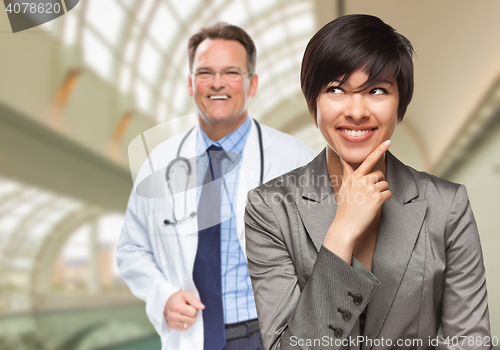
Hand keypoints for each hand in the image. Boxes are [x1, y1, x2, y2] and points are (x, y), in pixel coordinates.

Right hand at [164, 290, 204, 330]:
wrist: (166, 302)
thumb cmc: (177, 297)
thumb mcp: (186, 294)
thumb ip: (195, 300)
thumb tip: (202, 307)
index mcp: (176, 307)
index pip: (193, 312)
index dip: (194, 308)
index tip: (190, 305)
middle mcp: (172, 315)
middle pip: (192, 320)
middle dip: (193, 314)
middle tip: (188, 309)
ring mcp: (171, 322)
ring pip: (189, 325)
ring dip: (189, 319)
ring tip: (185, 313)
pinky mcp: (170, 326)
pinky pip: (184, 328)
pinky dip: (185, 323)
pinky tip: (182, 317)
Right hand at [324, 141, 391, 261]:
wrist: (345, 225)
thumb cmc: (344, 207)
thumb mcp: (343, 188)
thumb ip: (347, 173)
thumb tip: (343, 160)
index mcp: (354, 177)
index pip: (368, 160)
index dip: (379, 150)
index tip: (388, 141)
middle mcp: (362, 180)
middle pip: (379, 174)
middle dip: (377, 183)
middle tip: (368, 195)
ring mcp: (370, 189)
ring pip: (385, 185)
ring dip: (381, 192)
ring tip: (370, 202)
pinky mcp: (377, 198)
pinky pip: (388, 194)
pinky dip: (385, 199)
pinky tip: (375, 205)